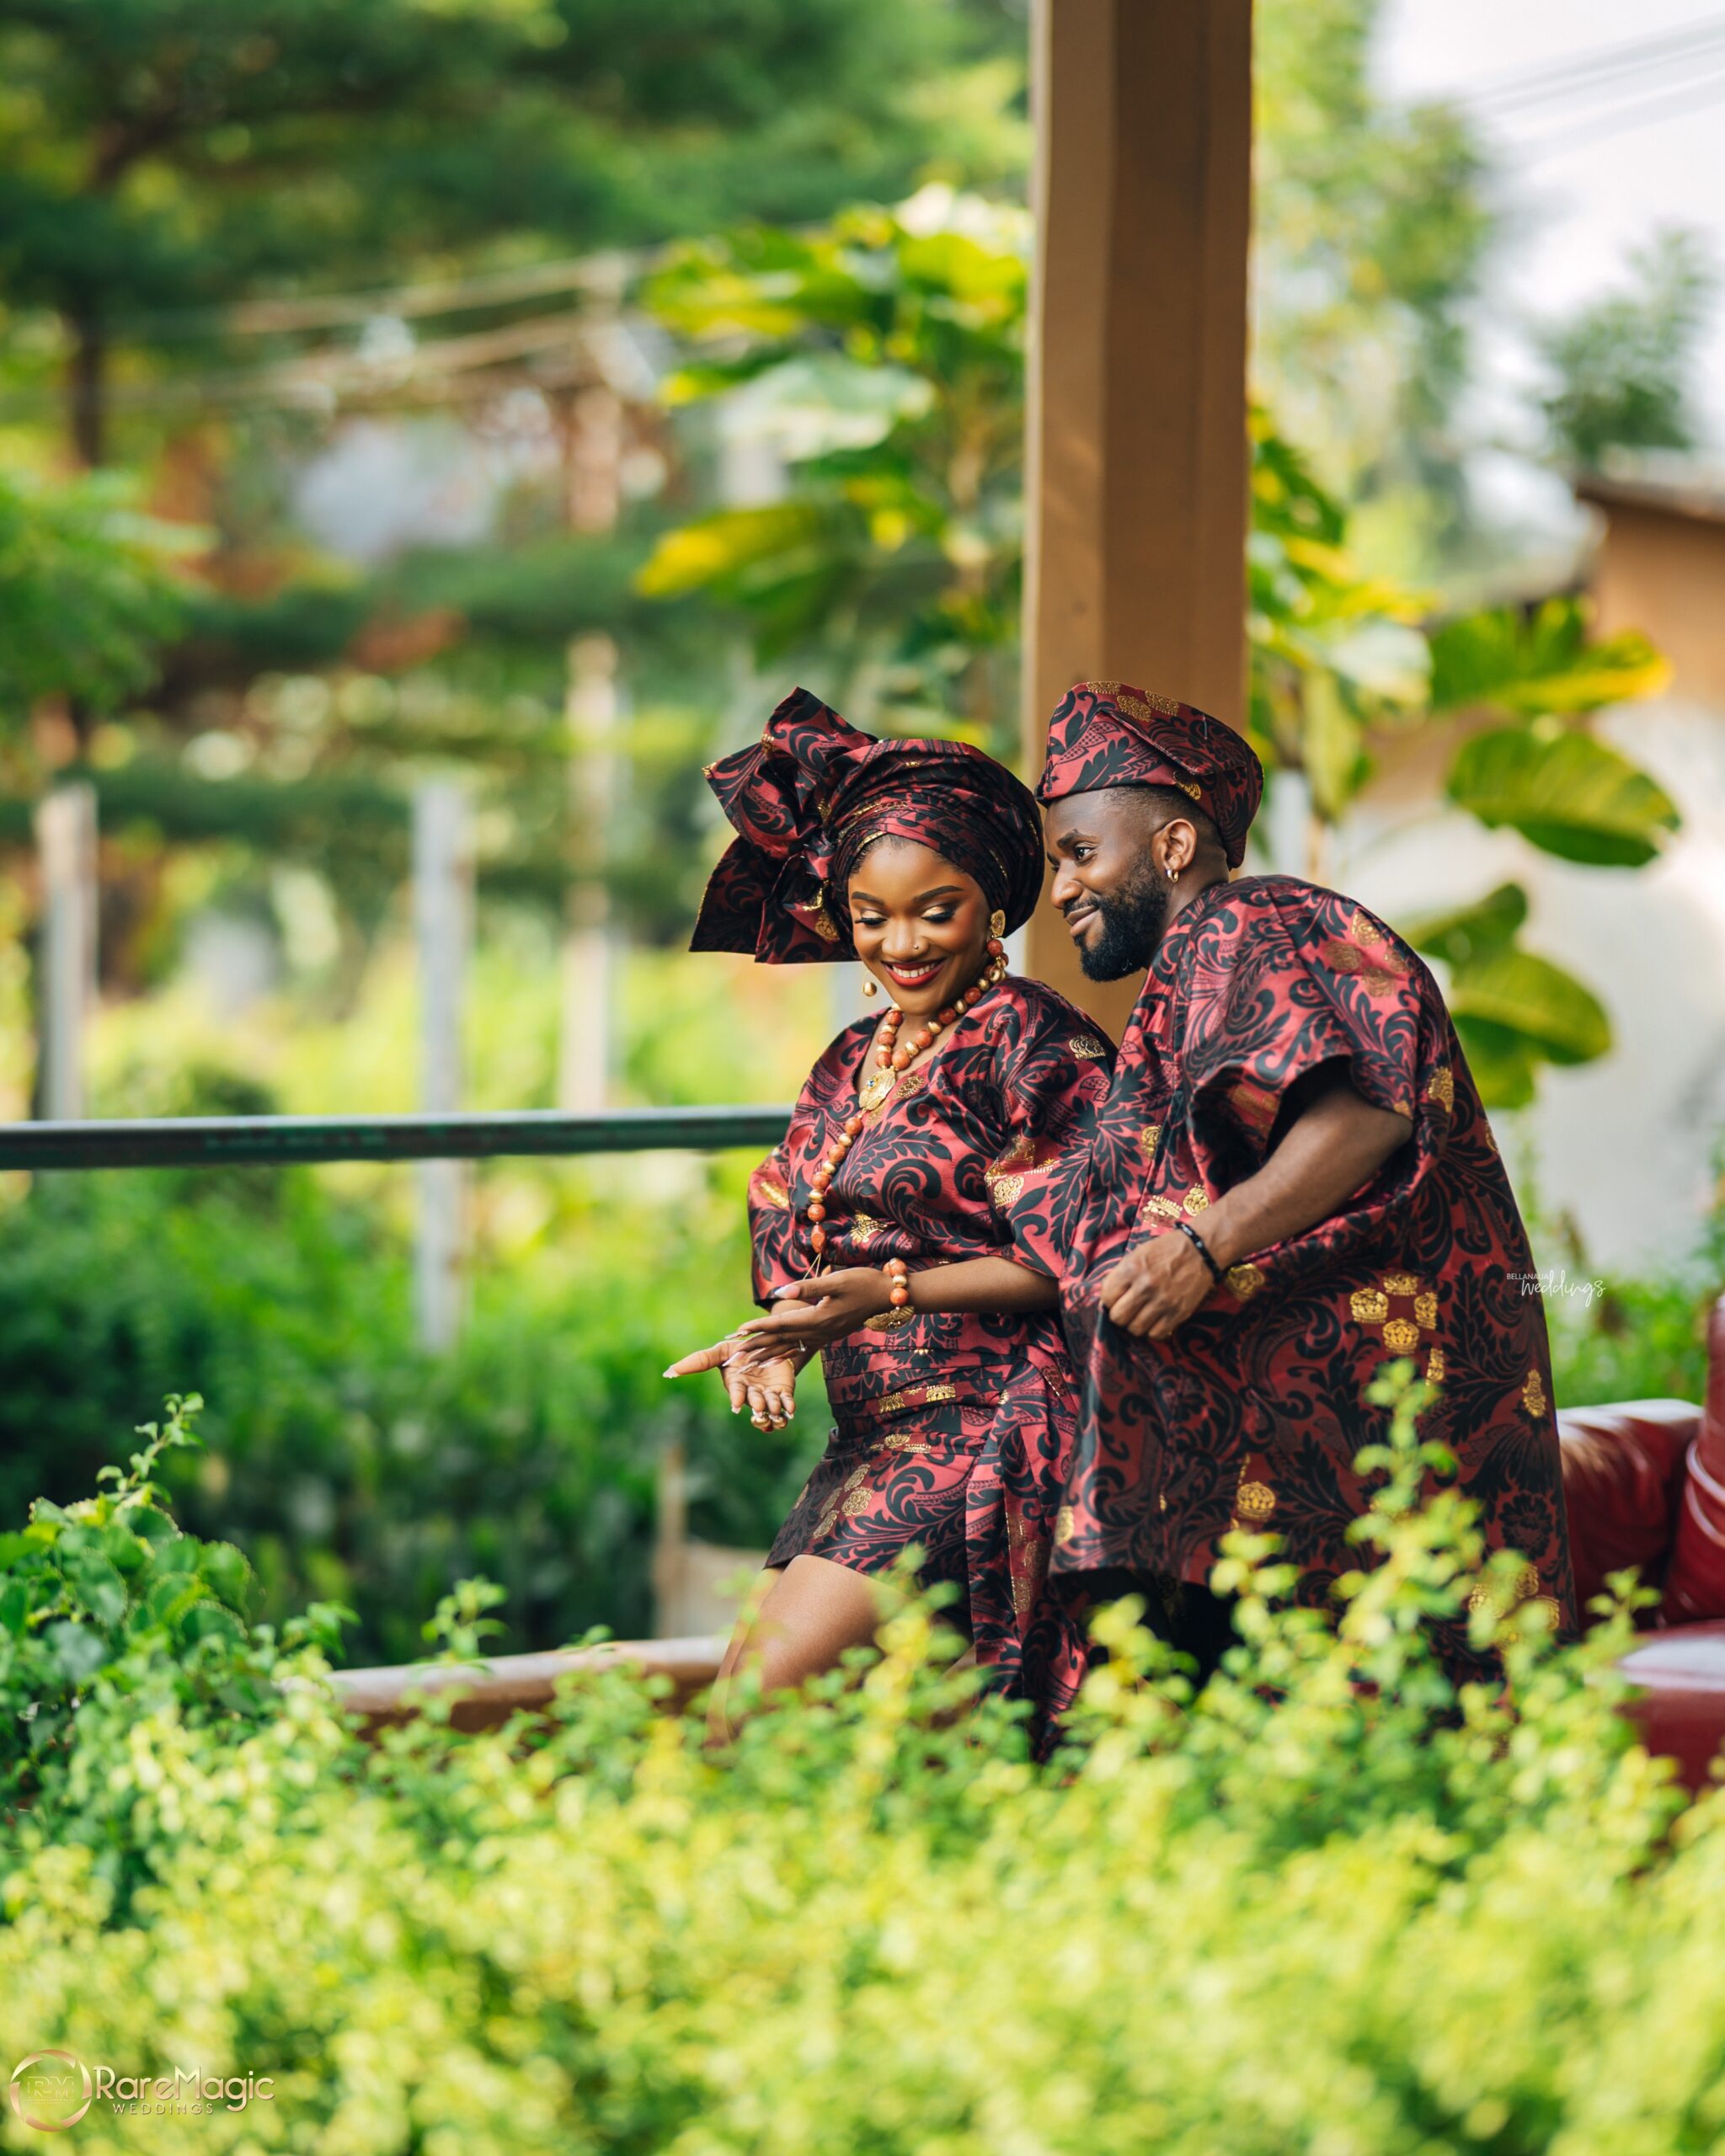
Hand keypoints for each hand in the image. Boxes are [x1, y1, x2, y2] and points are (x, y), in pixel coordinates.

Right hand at [663, 1335, 803, 1429]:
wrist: (767, 1345)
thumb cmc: (739, 1352)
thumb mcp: (720, 1352)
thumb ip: (698, 1361)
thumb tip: (668, 1372)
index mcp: (737, 1386)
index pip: (736, 1394)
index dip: (737, 1399)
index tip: (737, 1405)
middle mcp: (752, 1394)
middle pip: (755, 1404)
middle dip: (757, 1407)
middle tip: (759, 1409)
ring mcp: (768, 1394)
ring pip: (771, 1409)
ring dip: (774, 1412)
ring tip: (777, 1411)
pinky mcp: (784, 1391)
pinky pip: (787, 1404)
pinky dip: (789, 1408)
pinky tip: (790, 1410)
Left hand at [733, 1267, 894, 1353]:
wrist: (886, 1296)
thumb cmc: (863, 1283)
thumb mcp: (837, 1280)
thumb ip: (809, 1286)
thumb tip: (782, 1291)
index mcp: (818, 1318)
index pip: (782, 1324)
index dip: (759, 1327)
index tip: (739, 1332)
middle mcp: (818, 1332)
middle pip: (781, 1341)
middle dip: (756, 1348)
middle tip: (733, 1357)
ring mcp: (823, 1336)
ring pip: (789, 1348)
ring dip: (767, 1355)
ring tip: (747, 1364)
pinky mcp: (827, 1336)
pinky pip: (802, 1349)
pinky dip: (786, 1355)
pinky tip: (776, 1361)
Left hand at [1099, 1230, 1214, 1339]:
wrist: (1199, 1250)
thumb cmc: (1165, 1250)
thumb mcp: (1137, 1255)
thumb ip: (1120, 1275)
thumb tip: (1105, 1297)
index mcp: (1131, 1269)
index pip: (1107, 1298)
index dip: (1110, 1300)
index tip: (1117, 1299)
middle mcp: (1145, 1286)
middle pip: (1118, 1318)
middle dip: (1120, 1316)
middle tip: (1128, 1310)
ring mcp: (1163, 1301)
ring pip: (1136, 1329)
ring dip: (1136, 1324)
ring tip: (1142, 1315)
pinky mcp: (1178, 1312)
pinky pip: (1156, 1334)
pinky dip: (1153, 1330)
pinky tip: (1156, 1320)